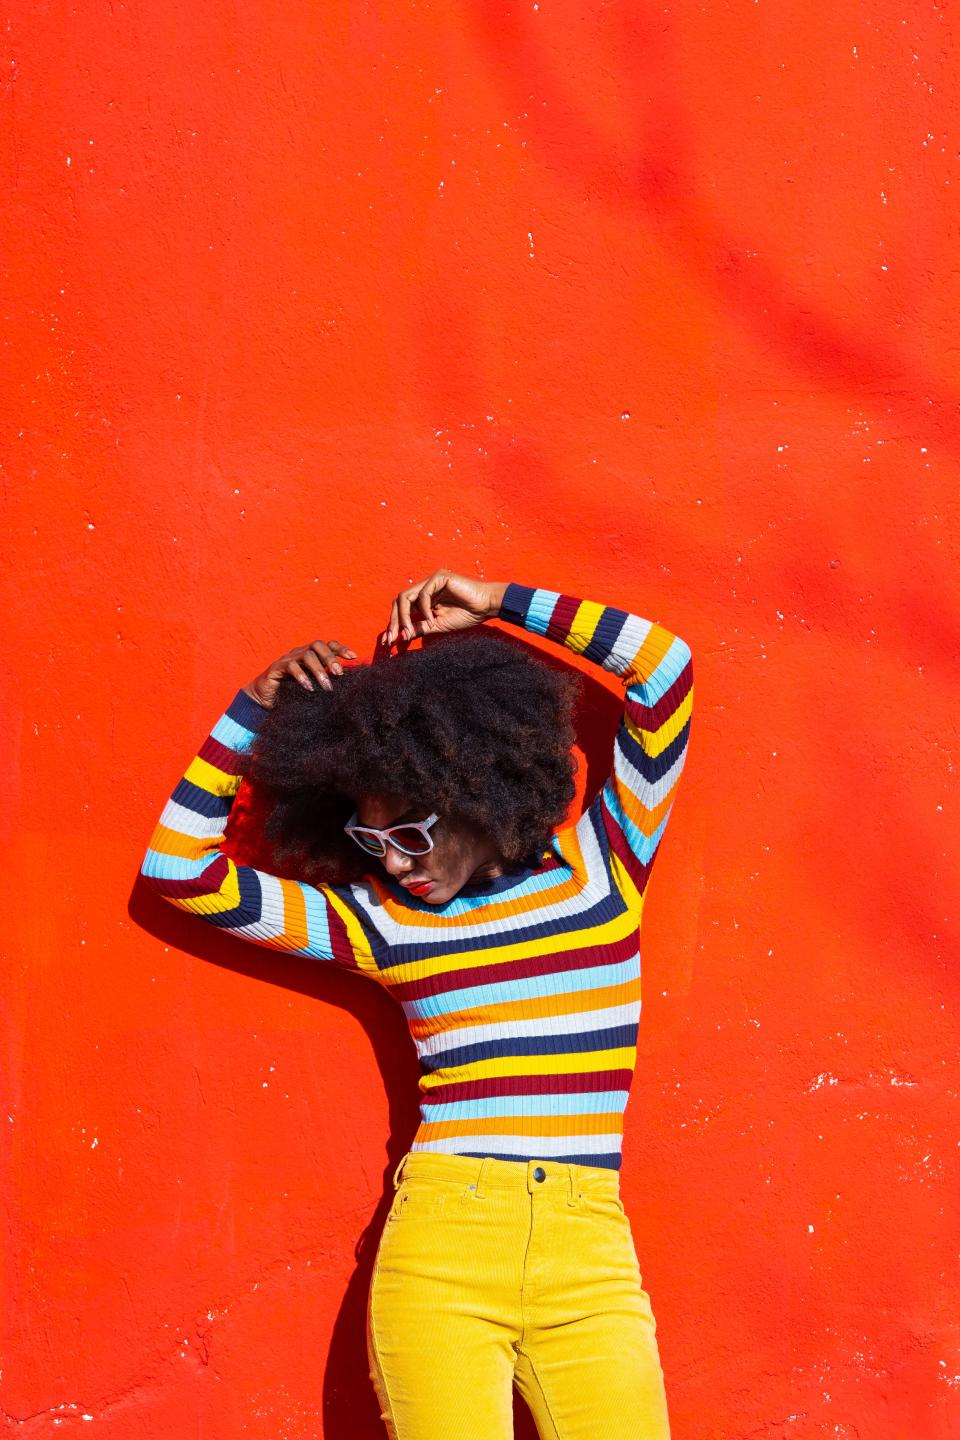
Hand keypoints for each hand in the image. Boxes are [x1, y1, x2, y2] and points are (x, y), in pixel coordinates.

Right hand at [243, 637, 357, 707]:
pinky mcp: (277, 667)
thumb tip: (348, 686)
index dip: (341, 649)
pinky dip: (302, 676)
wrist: (265, 699)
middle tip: (339, 674)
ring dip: (319, 670)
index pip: (328, 645)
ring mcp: (289, 658)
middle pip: (318, 645)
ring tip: (327, 686)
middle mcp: (301, 653)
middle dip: (331, 658)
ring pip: (307, 655)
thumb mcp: (313, 686)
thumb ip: (326, 681)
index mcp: (312, 655)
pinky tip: (309, 688)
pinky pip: (291, 666)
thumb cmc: (292, 692)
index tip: (354, 657)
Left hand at [380, 570, 507, 646]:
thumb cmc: (466, 615)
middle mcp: (425, 588)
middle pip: (399, 601)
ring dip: (404, 616)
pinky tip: (432, 619)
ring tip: (408, 631)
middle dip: (394, 620)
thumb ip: (420, 628)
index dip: (394, 624)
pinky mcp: (439, 577)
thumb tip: (401, 635)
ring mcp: (431, 581)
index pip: (402, 609)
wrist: (486, 607)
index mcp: (424, 599)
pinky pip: (423, 594)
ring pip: (406, 596)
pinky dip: (424, 609)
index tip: (389, 642)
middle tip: (392, 638)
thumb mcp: (438, 625)